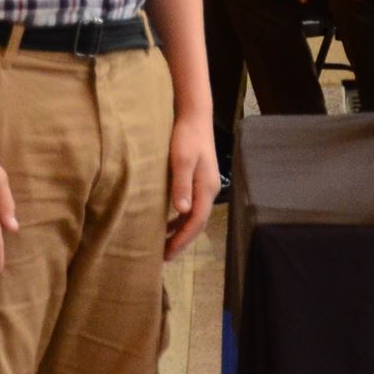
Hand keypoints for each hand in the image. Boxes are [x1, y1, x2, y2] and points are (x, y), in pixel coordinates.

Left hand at [166, 111, 219, 257]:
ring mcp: (205, 185)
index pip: (195, 222)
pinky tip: (169, 221)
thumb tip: (181, 211)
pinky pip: (192, 206)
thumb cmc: (186, 136)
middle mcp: (209, 190)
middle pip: (197, 223)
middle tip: (164, 256)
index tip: (167, 254)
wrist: (194, 116)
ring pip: (194, 216)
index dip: (182, 240)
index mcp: (206, 189)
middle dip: (182, 240)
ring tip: (165, 244)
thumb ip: (181, 185)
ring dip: (181, 231)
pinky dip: (181, 218)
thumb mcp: (181, 160)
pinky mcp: (200, 179)